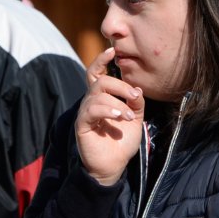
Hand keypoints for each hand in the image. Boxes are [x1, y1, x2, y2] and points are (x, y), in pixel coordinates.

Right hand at [75, 47, 143, 186]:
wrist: (113, 167)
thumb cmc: (122, 142)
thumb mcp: (135, 119)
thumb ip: (135, 103)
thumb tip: (136, 89)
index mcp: (102, 98)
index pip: (97, 73)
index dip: (101, 60)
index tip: (113, 51)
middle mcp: (91, 103)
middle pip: (100, 80)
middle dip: (120, 84)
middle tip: (134, 96)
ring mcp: (85, 113)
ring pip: (97, 93)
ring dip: (117, 101)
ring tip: (128, 116)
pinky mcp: (82, 125)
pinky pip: (91, 109)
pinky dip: (106, 109)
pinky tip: (118, 117)